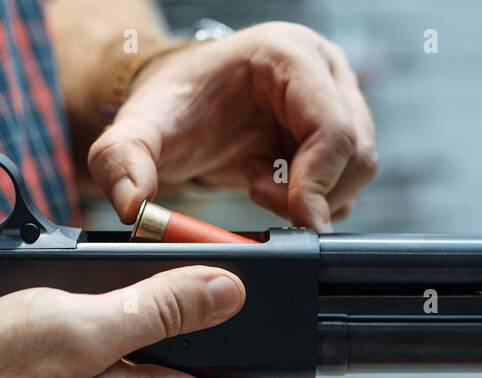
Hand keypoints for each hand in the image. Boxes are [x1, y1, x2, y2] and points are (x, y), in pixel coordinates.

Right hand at [0, 267, 275, 377]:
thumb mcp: (82, 327)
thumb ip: (162, 310)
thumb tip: (230, 291)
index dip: (267, 356)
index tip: (258, 311)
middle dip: (205, 335)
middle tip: (180, 280)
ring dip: (155, 341)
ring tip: (123, 297)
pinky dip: (117, 357)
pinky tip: (84, 329)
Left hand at [88, 21, 377, 231]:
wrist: (181, 107)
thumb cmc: (171, 108)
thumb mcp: (139, 130)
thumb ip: (123, 160)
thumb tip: (133, 205)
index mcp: (287, 55)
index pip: (333, 127)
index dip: (319, 181)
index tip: (295, 218)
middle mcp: (324, 71)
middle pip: (356, 151)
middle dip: (314, 193)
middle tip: (259, 194)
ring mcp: (339, 99)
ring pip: (358, 170)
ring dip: (314, 198)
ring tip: (259, 184)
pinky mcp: (340, 131)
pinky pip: (347, 181)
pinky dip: (314, 199)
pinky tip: (271, 183)